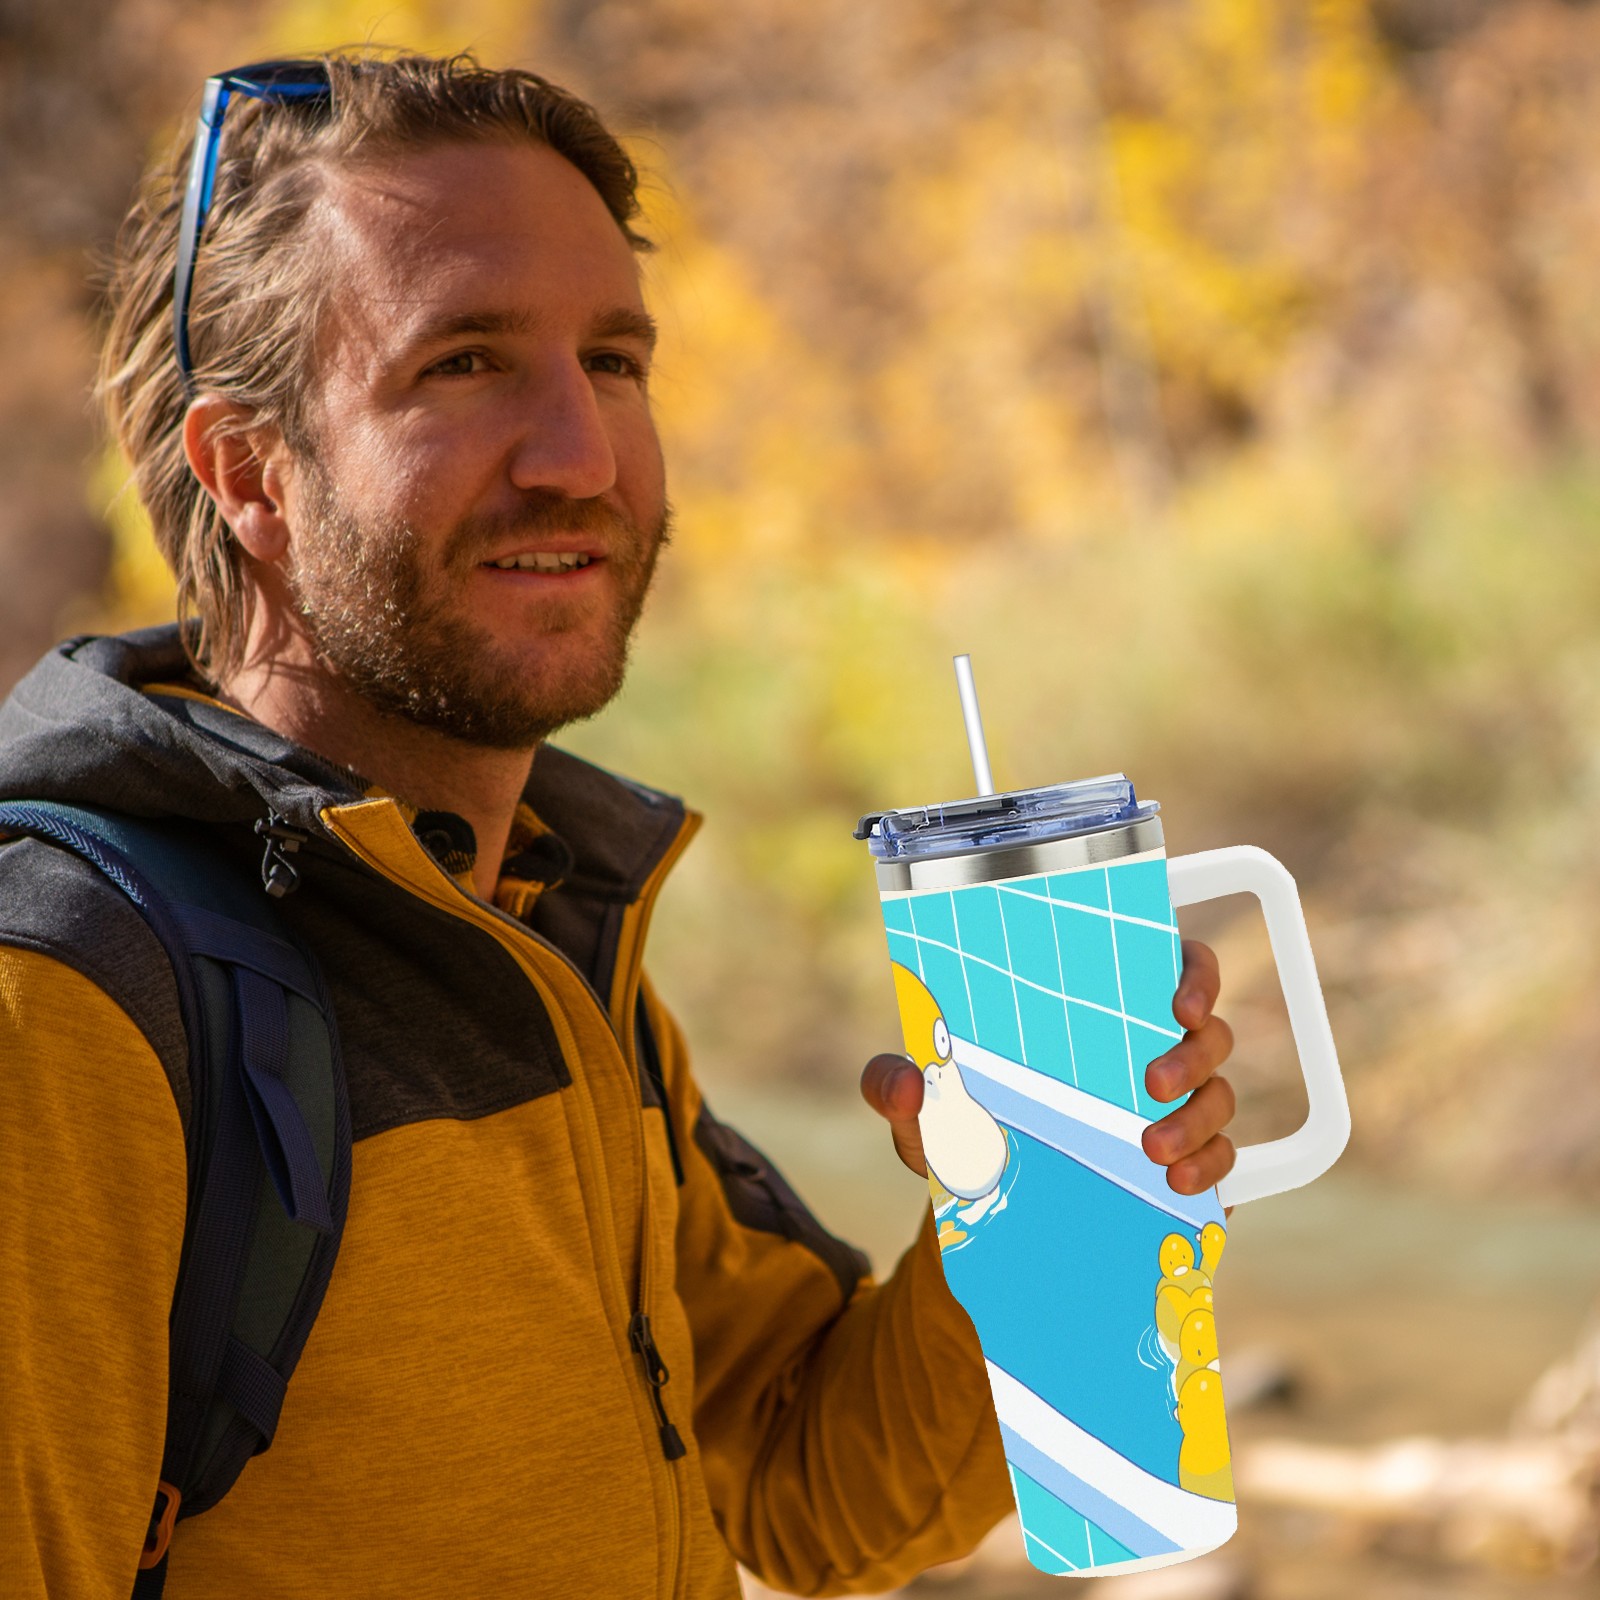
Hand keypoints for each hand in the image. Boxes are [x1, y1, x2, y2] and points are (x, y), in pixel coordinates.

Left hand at [860, 938, 1236, 1199]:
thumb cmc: (960, 1128)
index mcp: (1100, 1010)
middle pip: (1210, 1032)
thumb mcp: (921, 1109)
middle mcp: (1149, 1049)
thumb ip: (895, 1086)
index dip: (1193, 974)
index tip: (1176, 1002)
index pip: (1173, 965)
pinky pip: (1225, 1159)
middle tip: (1151, 1084)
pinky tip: (1177, 1183)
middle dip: (1192, 1055)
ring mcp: (1175, 1108)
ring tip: (1152, 1149)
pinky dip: (1210, 1168)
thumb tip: (907, 1085)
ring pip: (1221, 1095)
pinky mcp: (1184, 1163)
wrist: (982, 1205)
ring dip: (1199, 1119)